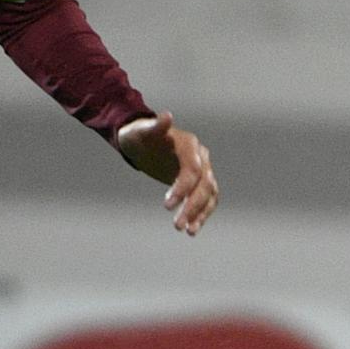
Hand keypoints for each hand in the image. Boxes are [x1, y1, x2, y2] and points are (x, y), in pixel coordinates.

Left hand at [117, 112, 217, 234]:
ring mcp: (204, 170)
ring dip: (200, 213)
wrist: (144, 143)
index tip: (166, 206)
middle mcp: (202, 158)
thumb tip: (167, 116)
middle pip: (204, 185)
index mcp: (191, 146)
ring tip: (187, 231)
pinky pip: (207, 200)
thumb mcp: (143, 132)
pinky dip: (202, 215)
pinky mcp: (200, 183)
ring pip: (209, 194)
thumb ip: (156, 126)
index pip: (192, 170)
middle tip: (176, 225)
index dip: (182, 188)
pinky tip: (191, 229)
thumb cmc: (140, 136)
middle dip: (191, 206)